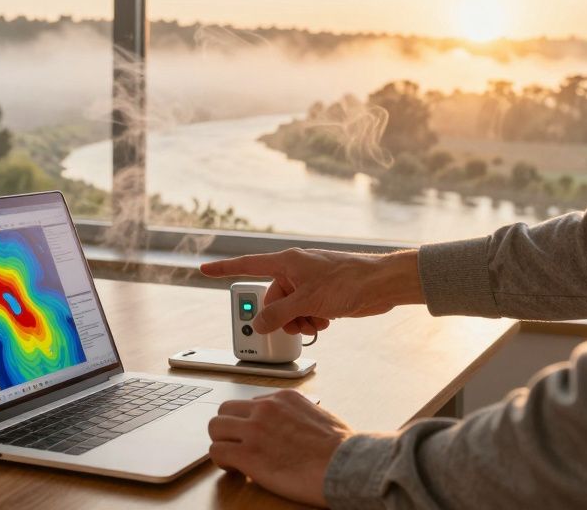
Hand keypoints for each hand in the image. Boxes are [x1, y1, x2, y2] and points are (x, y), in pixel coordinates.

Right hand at [200, 248, 423, 334]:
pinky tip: (326, 320)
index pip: (247, 264)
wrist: (381, 284)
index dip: (224, 269)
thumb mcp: (306, 302)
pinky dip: (311, 319)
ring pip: (288, 308)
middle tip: (296, 323)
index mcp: (286, 262)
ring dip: (298, 321)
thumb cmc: (348, 282)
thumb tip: (260, 324)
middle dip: (281, 316)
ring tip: (316, 320)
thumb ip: (278, 314)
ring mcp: (309, 283)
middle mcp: (295, 270)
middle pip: (271, 298)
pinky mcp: (322, 294)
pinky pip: (304, 310)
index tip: (204, 270)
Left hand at [208, 390, 354, 506]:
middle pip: (226, 409)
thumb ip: (299, 416)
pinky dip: (221, 462)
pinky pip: (217, 452)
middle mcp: (265, 408)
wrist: (345, 464)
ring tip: (233, 458)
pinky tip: (235, 470)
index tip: (253, 435)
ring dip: (222, 442)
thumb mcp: (320, 416)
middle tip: (236, 444)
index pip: (251, 403)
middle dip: (229, 428)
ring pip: (215, 427)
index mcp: (284, 398)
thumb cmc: (341, 448)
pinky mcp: (248, 454)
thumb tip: (293, 427)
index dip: (249, 422)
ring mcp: (254, 429)